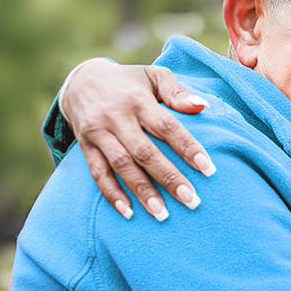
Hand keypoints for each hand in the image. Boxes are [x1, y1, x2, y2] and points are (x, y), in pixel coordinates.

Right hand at [59, 58, 213, 220]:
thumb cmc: (129, 81)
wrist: (81, 81)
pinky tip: (128, 212)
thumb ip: (177, 91)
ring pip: (121, 165)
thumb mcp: (153, 76)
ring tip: (162, 214)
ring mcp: (99, 132)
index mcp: (138, 99)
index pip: (166, 126)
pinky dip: (112, 193)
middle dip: (168, 177)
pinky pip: (97, 173)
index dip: (187, 147)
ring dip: (142, 191)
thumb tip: (202, 106)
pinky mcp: (85, 146)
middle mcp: (117, 116)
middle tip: (191, 200)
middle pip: (144, 151)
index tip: (208, 169)